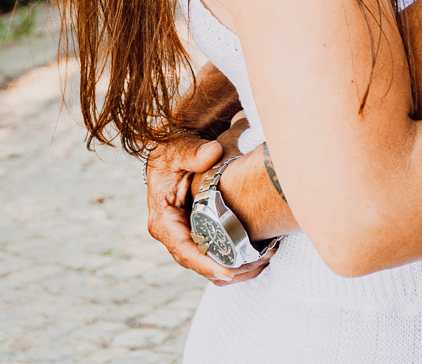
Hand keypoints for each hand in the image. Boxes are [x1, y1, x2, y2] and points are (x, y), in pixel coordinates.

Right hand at [146, 122, 270, 285]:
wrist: (175, 149)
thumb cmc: (174, 151)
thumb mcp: (178, 150)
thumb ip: (193, 152)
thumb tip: (212, 153)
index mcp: (163, 220)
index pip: (183, 250)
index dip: (205, 263)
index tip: (228, 271)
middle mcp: (174, 233)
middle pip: (198, 262)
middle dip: (224, 269)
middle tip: (252, 268)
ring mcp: (187, 234)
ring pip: (208, 260)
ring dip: (232, 267)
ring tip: (258, 265)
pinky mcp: (200, 231)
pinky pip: (215, 250)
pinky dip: (232, 256)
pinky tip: (255, 256)